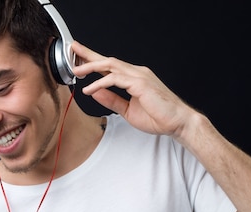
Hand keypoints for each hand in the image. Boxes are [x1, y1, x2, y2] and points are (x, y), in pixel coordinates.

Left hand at [72, 41, 196, 140]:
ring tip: (77, 71)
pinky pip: (115, 79)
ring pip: (111, 65)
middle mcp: (136, 73)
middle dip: (90, 56)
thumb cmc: (158, 116)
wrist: (177, 122)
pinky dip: (100, 83)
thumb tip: (96, 93)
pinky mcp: (140, 84)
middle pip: (108, 60)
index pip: (111, 66)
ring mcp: (139, 76)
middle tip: (74, 51)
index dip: (94, 60)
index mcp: (134, 78)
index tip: (80, 58)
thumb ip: (112, 100)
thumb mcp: (127, 110)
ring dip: (92, 67)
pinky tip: (90, 89)